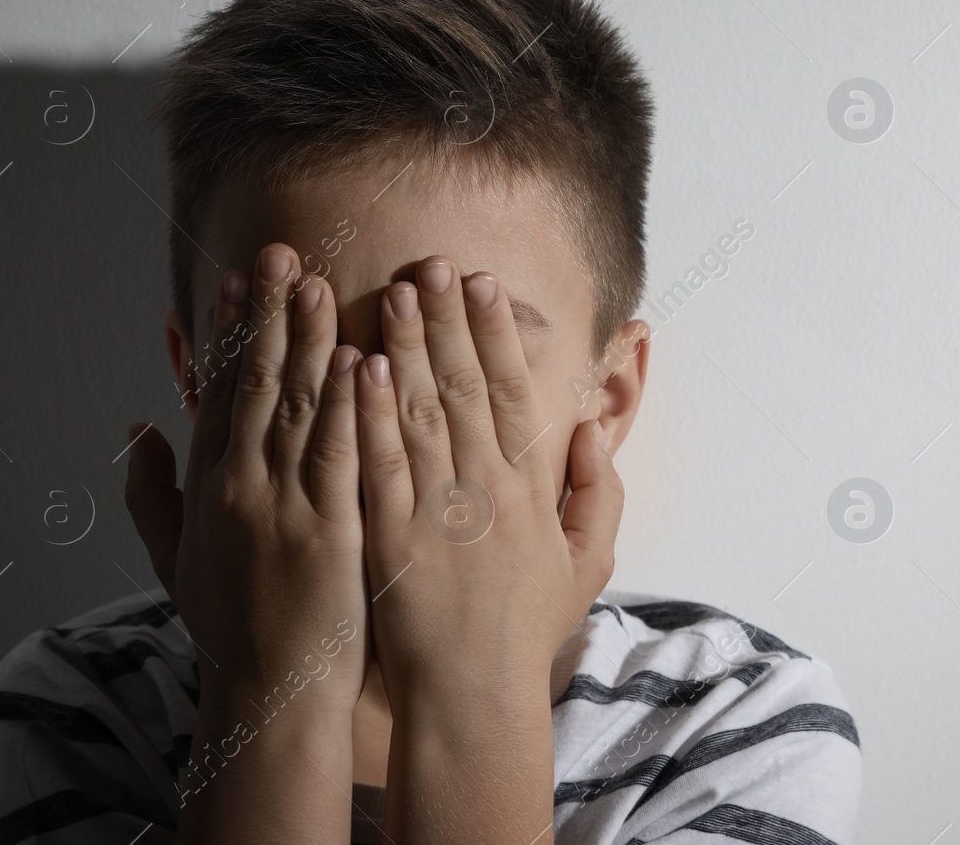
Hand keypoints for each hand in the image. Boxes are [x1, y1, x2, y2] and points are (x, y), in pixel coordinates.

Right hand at [124, 243, 367, 717]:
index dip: (231, 332)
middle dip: (269, 314)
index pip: (219, 392)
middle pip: (257, 385)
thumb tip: (138, 428)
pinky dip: (352, 404)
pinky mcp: (334, 531)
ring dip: (310, 340)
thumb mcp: (172, 558)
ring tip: (319, 282)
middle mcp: (240, 488)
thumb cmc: (230, 626)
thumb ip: (150, 491)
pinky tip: (362, 357)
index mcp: (207, 488)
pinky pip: (343, 455)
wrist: (271, 692)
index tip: (238, 279)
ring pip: (300, 407)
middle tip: (281, 253)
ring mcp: (287, 507)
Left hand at [354, 255, 624, 691]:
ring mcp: (434, 511)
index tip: (483, 284)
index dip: (496, 333)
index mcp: (529, 489)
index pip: (511, 393)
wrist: (472, 695)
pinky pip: (378, 463)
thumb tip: (589, 430)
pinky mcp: (388, 537)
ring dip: (408, 346)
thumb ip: (598, 492)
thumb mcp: (587, 562)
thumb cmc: (526, 629)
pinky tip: (360, 365)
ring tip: (396, 292)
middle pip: (464, 386)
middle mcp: (483, 489)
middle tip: (430, 263)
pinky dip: (369, 411)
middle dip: (448, 319)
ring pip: (420, 412)